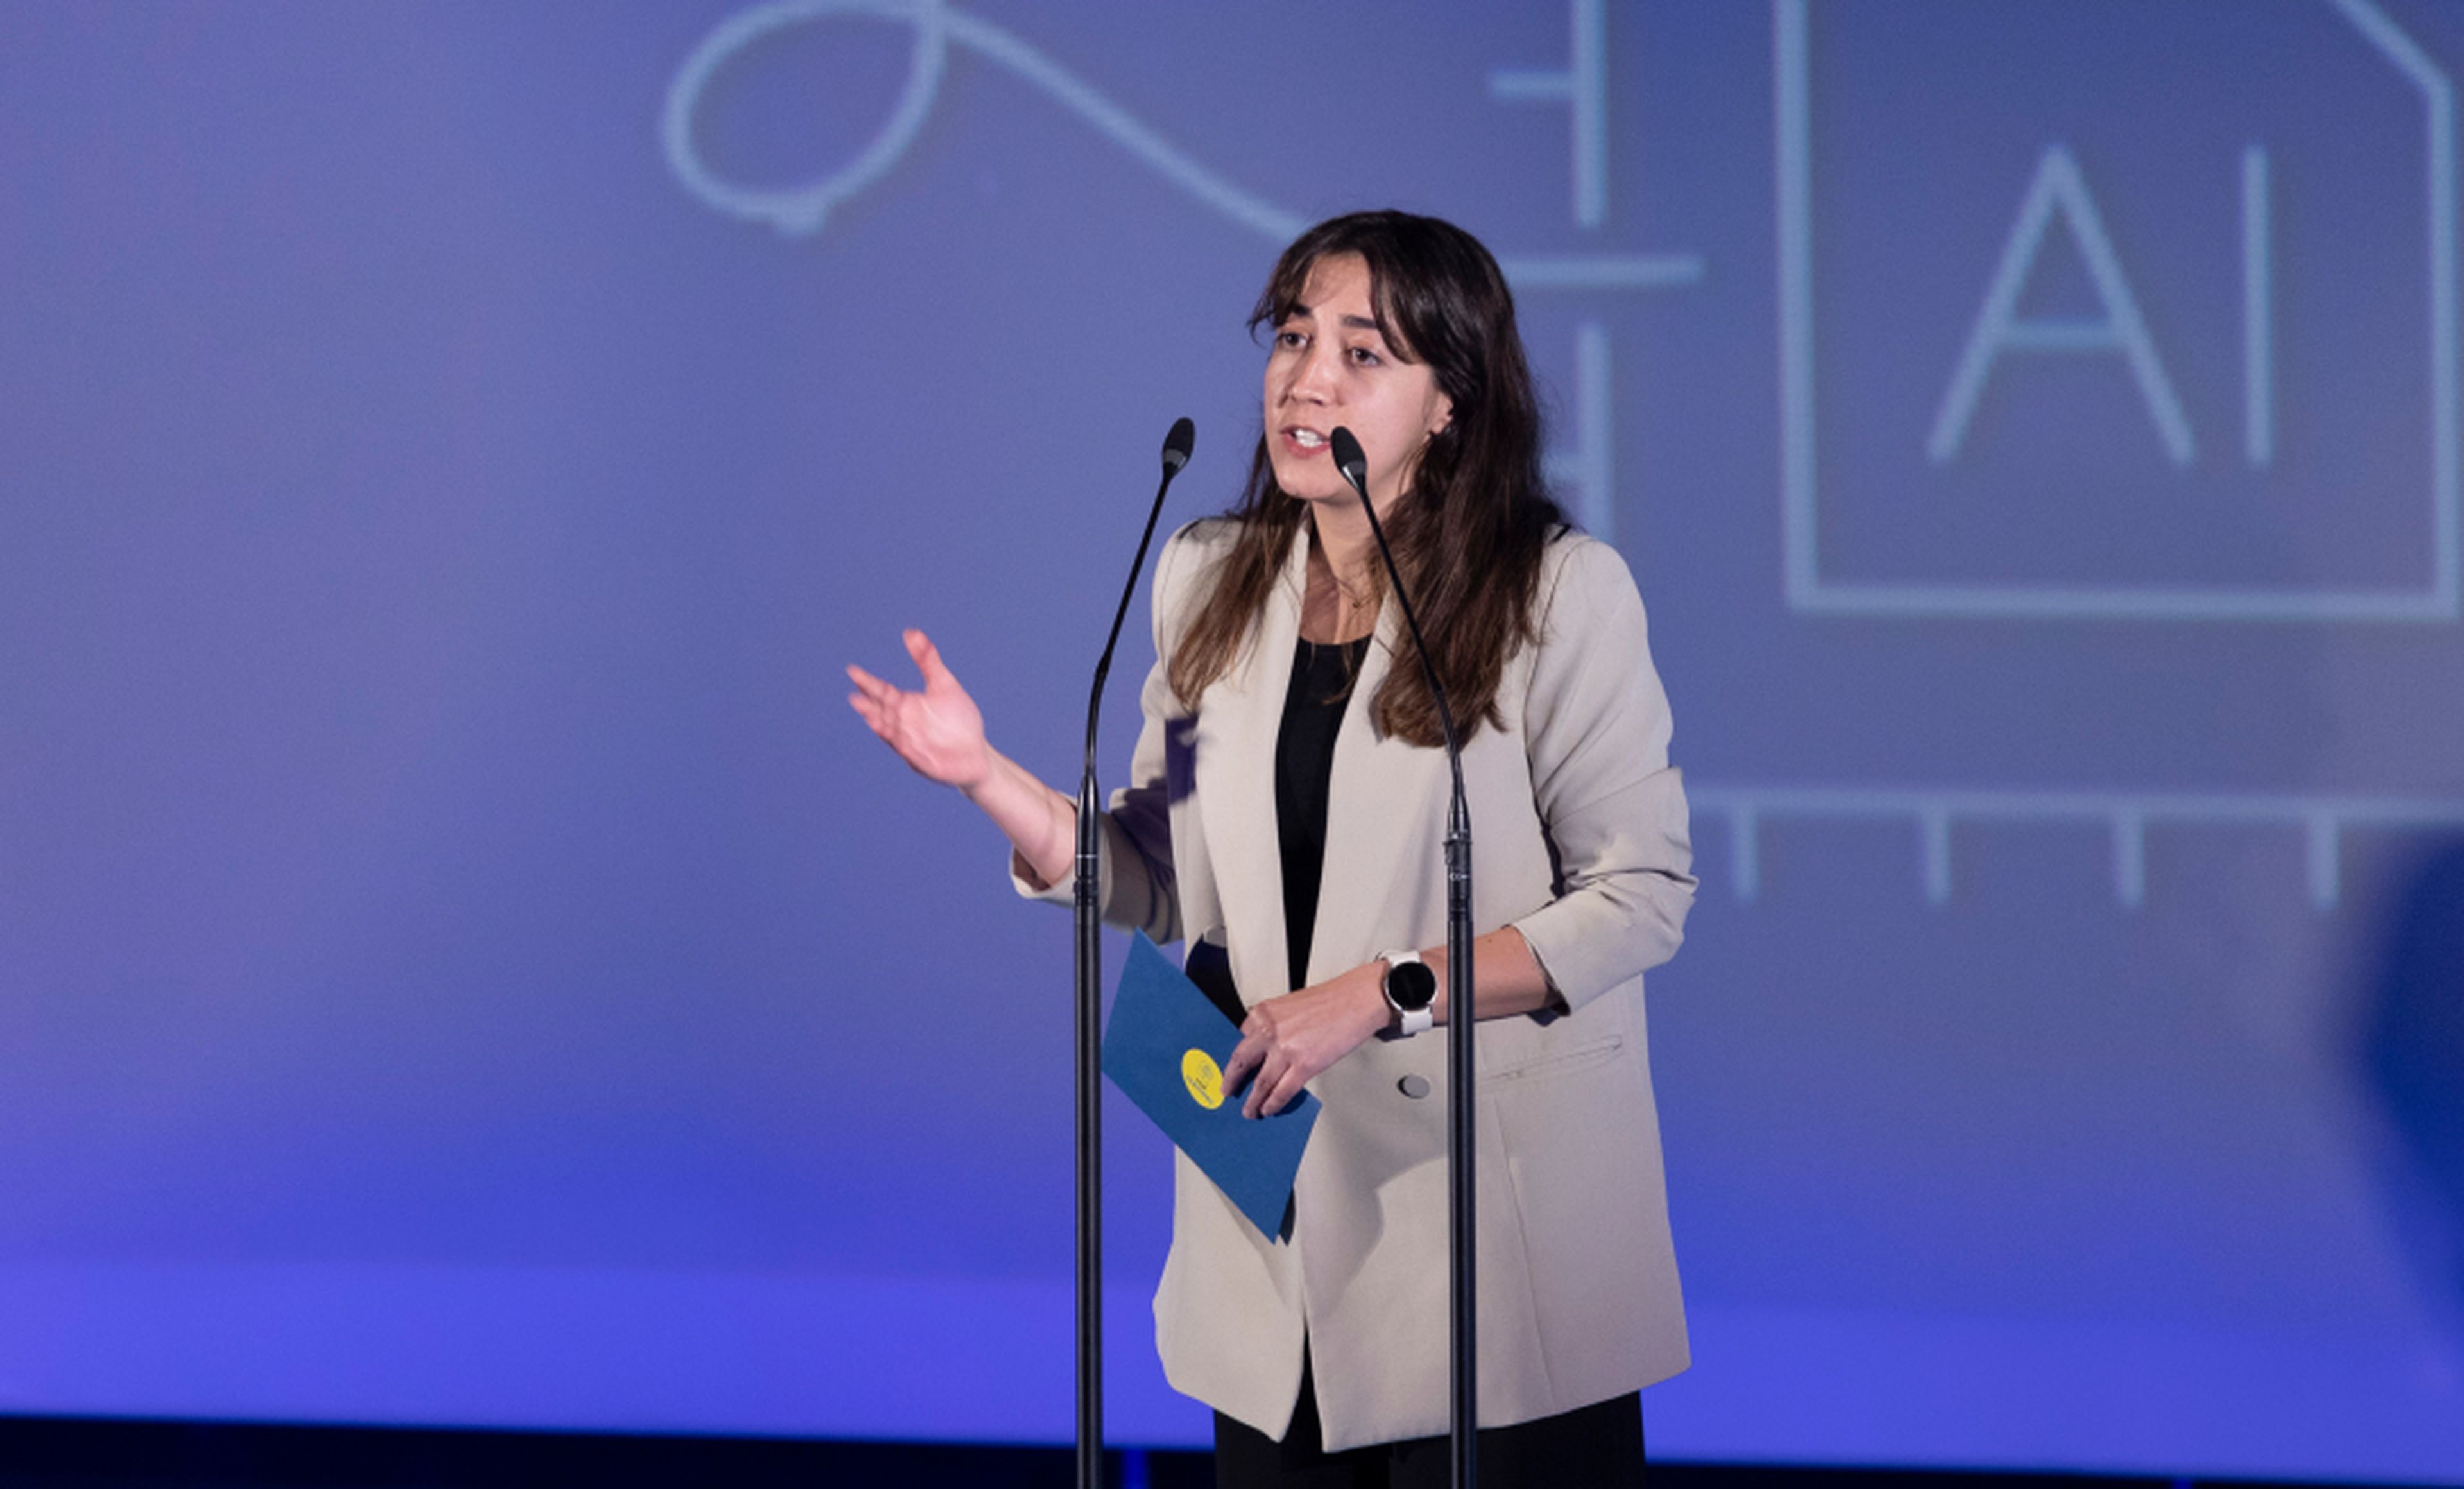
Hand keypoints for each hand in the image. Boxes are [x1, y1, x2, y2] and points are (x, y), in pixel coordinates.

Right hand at [847, 629, 992, 790]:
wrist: (976, 752)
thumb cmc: (958, 719)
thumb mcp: (944, 684)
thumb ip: (927, 660)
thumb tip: (910, 632)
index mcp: (906, 705)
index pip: (882, 691)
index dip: (867, 682)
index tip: (852, 671)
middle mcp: (904, 724)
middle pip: (882, 712)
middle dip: (868, 706)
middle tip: (855, 697)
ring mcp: (910, 743)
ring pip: (891, 733)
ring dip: (881, 725)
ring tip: (869, 715)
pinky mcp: (922, 761)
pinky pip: (909, 752)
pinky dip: (901, 744)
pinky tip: (895, 736)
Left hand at [1222, 964, 1390, 1117]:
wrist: (1358, 1000)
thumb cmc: (1331, 1000)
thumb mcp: (1290, 1005)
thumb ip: (1274, 1024)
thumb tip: (1266, 1048)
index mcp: (1264, 1013)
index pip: (1241, 1039)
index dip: (1236, 1058)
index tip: (1232, 1068)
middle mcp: (1269, 1030)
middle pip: (1241, 1061)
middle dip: (1232, 1081)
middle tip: (1227, 1091)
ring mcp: (1285, 1050)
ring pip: (1260, 1083)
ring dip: (1253, 1100)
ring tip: (1250, 1110)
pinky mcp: (1304, 1065)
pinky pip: (1282, 1091)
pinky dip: (1273, 1103)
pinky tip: (1269, 1109)